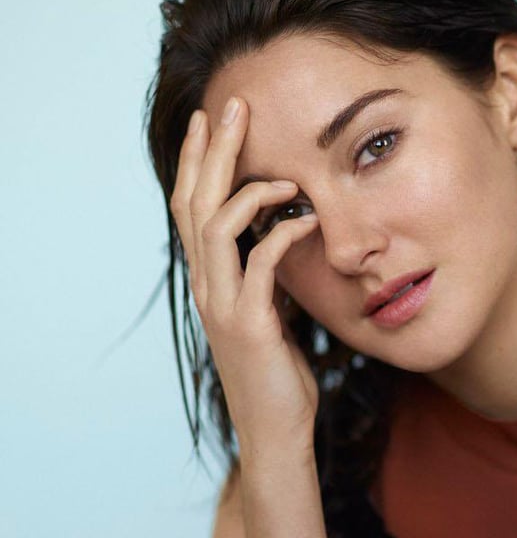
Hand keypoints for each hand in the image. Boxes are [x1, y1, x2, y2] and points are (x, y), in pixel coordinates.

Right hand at [169, 96, 321, 456]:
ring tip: (281, 171)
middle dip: (215, 151)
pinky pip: (260, 265)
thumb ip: (266, 278)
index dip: (198, 160)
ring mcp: (224, 305)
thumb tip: (282, 240)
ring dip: (246, 188)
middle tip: (237, 106)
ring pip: (216, 226)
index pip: (191, 206)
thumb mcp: (270, 314)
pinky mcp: (250, 324)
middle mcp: (208, 286)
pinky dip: (281, 236)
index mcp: (210, 280)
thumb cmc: (278, 375)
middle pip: (195, 202)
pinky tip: (306, 221)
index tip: (215, 118)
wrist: (276, 431)